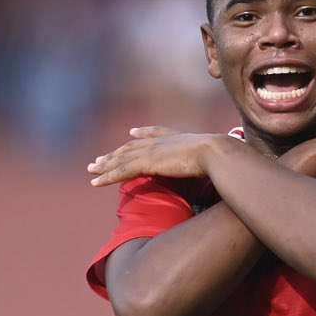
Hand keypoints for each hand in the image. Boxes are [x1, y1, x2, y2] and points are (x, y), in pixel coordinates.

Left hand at [87, 128, 227, 186]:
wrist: (216, 154)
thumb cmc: (223, 159)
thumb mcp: (215, 159)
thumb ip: (211, 163)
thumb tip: (224, 170)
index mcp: (176, 138)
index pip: (155, 133)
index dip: (143, 133)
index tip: (132, 133)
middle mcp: (161, 142)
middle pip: (131, 147)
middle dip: (115, 154)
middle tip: (99, 159)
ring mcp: (153, 151)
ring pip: (122, 159)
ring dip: (105, 166)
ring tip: (91, 171)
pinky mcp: (147, 163)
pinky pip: (122, 171)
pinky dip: (107, 176)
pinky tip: (96, 182)